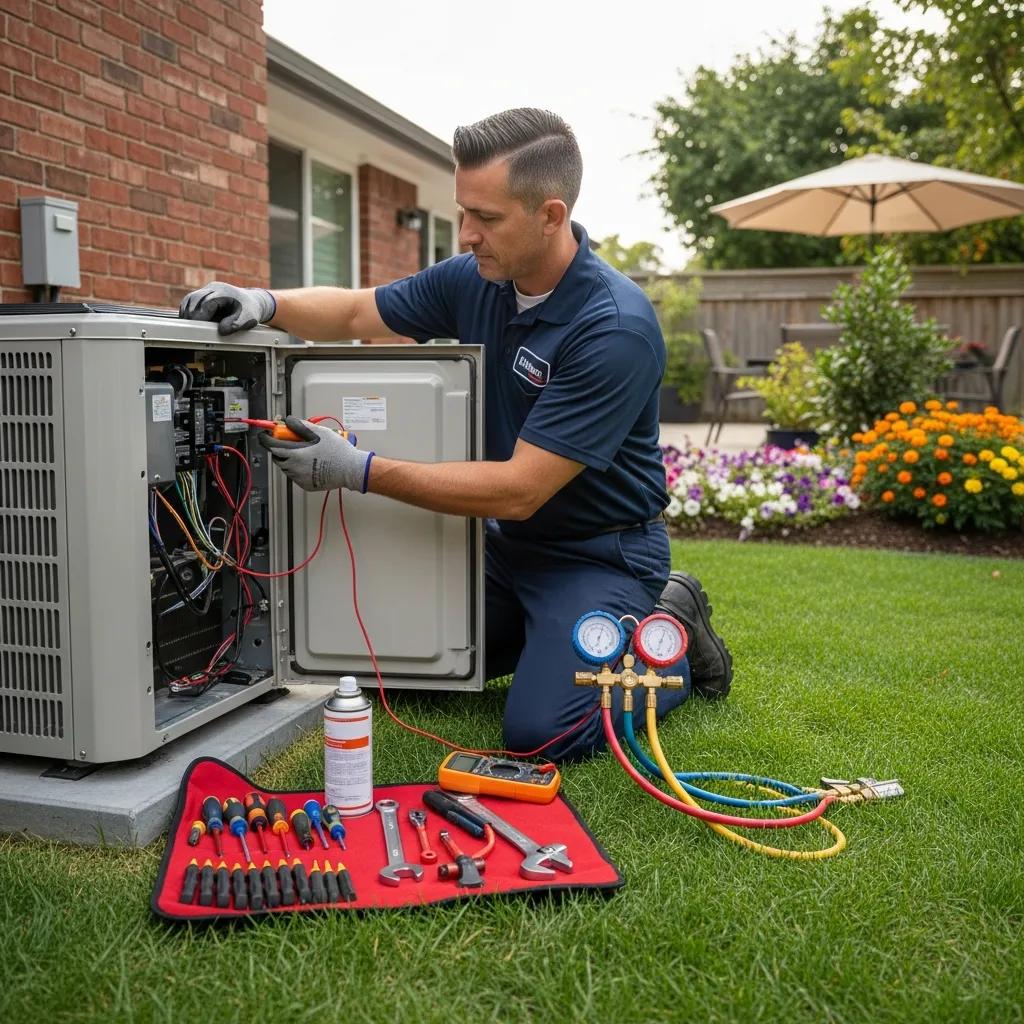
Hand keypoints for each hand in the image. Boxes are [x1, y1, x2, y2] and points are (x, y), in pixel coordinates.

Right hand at [178, 281, 275, 335]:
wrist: (251, 301)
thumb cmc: (250, 310)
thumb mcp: (248, 318)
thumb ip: (236, 324)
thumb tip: (221, 331)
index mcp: (224, 291)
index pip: (207, 302)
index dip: (200, 315)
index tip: (197, 327)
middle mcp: (213, 288)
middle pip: (194, 299)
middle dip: (191, 315)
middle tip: (191, 330)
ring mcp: (207, 291)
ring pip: (189, 300)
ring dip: (187, 313)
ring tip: (189, 327)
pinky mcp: (203, 296)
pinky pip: (190, 302)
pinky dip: (188, 312)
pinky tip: (190, 323)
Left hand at [257, 416, 373, 492]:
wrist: (351, 470)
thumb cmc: (338, 452)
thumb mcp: (320, 433)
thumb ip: (301, 426)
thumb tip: (288, 421)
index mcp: (296, 455)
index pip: (272, 446)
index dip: (266, 439)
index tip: (265, 435)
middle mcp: (295, 469)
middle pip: (277, 458)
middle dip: (279, 449)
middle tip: (288, 442)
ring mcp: (300, 479)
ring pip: (286, 468)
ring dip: (289, 459)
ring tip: (303, 453)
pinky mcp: (306, 485)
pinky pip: (296, 476)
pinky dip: (298, 469)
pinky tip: (310, 464)